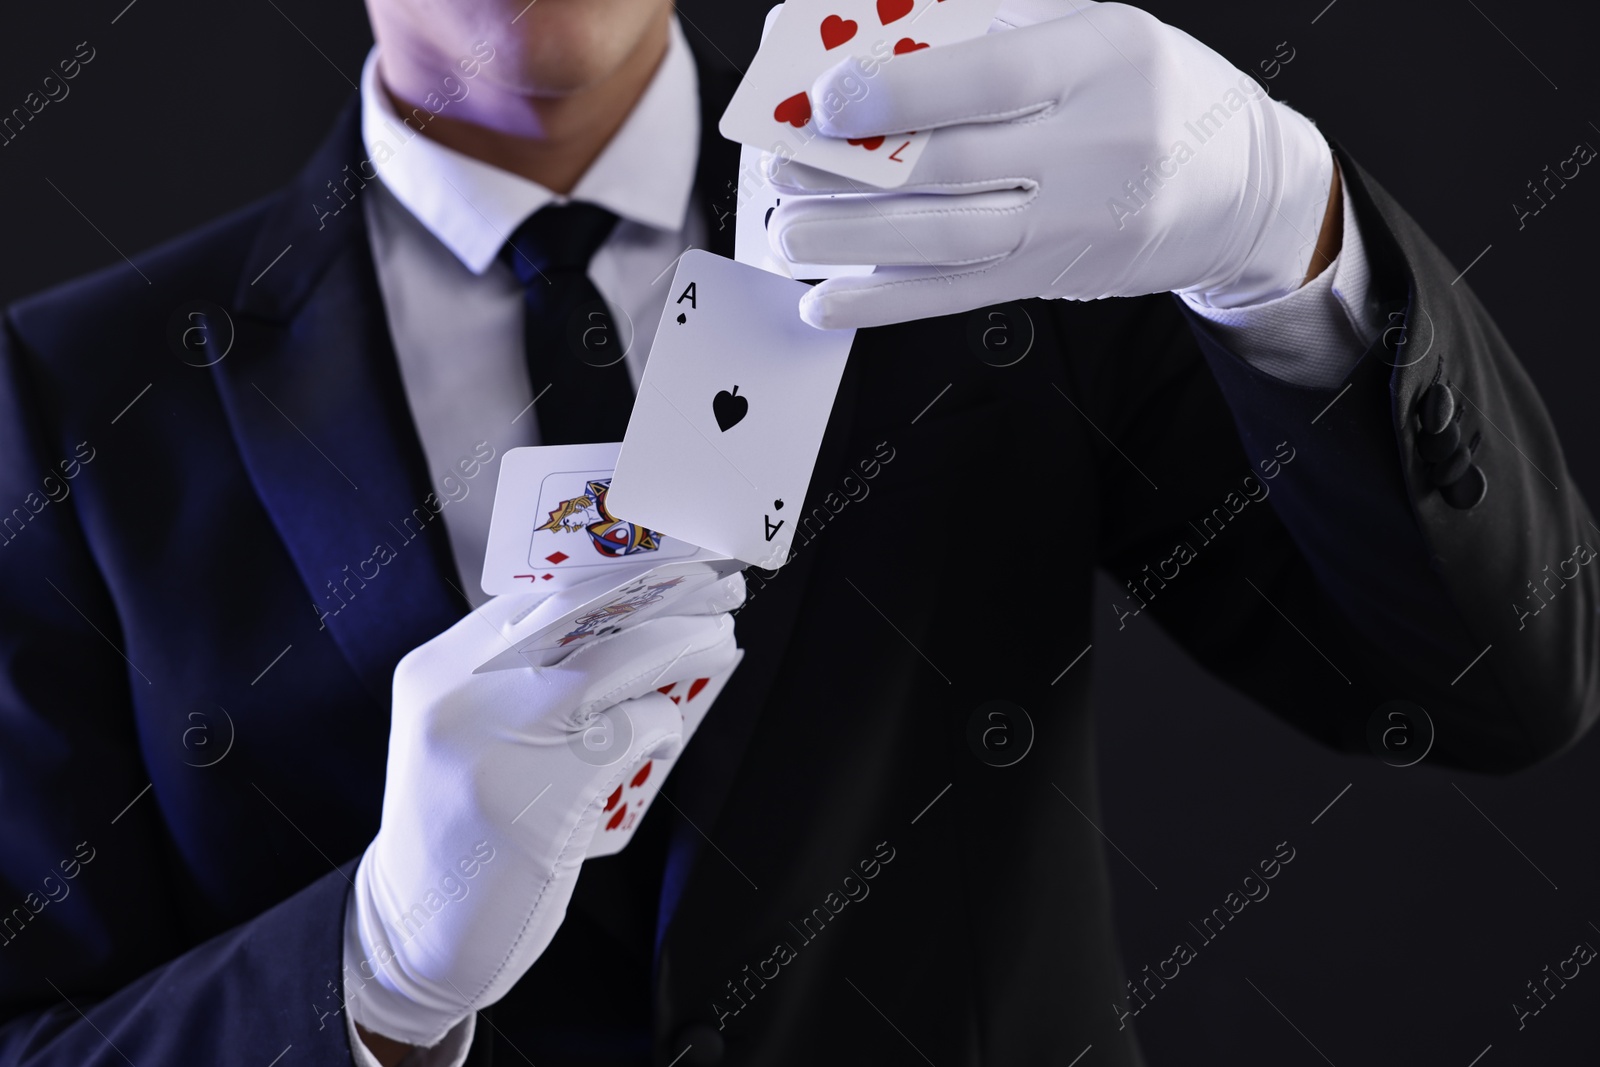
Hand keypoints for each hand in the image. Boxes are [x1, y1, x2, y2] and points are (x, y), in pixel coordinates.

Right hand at [342, 575, 744, 1048]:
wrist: (414, 933)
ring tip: (719, 636)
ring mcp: (497, 741)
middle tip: (718, 583)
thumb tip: (632, 627)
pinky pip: (630, 730)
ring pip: (613, 661)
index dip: (613, 570)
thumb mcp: (465, 735)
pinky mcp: (541, 794)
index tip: (669, 560)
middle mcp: (459, 692)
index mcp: (437, 669)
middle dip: (662, 591)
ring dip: (681, 643)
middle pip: (580, 612)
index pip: (536, 593)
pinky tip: (668, 728)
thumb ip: (521, 682)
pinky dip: (662, 721)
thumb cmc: (461, 827)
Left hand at [767, 0, 1335, 328]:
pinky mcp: (1058, 277)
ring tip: (786, 234)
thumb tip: (872, 37)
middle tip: (780, 169)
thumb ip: (994, 23)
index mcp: (1106, 57)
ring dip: (853, 244)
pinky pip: (959, 294)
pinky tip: (826, 304)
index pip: (993, 76)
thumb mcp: (1093, 28)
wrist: (1239, 184)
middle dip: (851, 172)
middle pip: (955, 165)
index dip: (901, 91)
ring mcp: (1078, 221)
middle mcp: (1098, 143)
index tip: (824, 97)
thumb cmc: (1145, 88)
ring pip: (948, 239)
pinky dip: (886, 303)